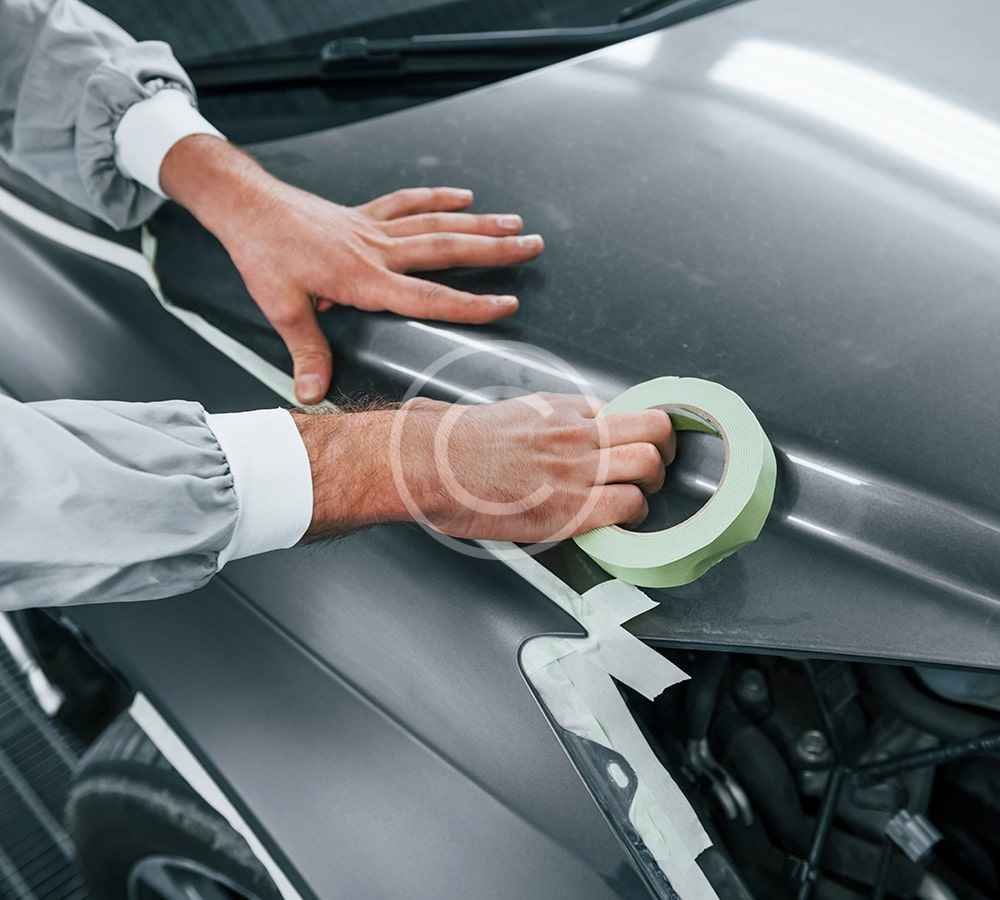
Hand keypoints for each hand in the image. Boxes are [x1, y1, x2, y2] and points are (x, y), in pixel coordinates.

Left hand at [160, 136, 543, 403]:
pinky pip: (407, 203)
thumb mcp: (281, 308)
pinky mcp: (364, 214)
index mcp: (363, 279)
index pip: (427, 296)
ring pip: (435, 224)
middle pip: (446, 249)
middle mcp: (377, 251)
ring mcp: (373, 228)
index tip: (506, 305)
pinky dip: (437, 198)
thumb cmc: (263, 255)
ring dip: (478, 223)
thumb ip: (306, 351)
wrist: (246, 205)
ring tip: (515, 223)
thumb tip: (313, 394)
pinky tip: (464, 197)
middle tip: (532, 246)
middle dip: (493, 250)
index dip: (469, 304)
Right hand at [292, 395, 674, 542]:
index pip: (628, 411)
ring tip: (637, 497)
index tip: (639, 446)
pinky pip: (628, 506)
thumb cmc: (456, 444)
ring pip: (650, 465)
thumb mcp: (510, 414)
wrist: (429, 464)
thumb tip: (564, 431)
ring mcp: (575, 467)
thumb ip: (546, 421)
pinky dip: (633, 516)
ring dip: (651, 485)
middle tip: (653, 469)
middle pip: (655, 429)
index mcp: (562, 409)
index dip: (640, 433)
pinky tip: (618, 521)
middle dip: (663, 451)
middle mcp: (577, 432)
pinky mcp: (568, 506)